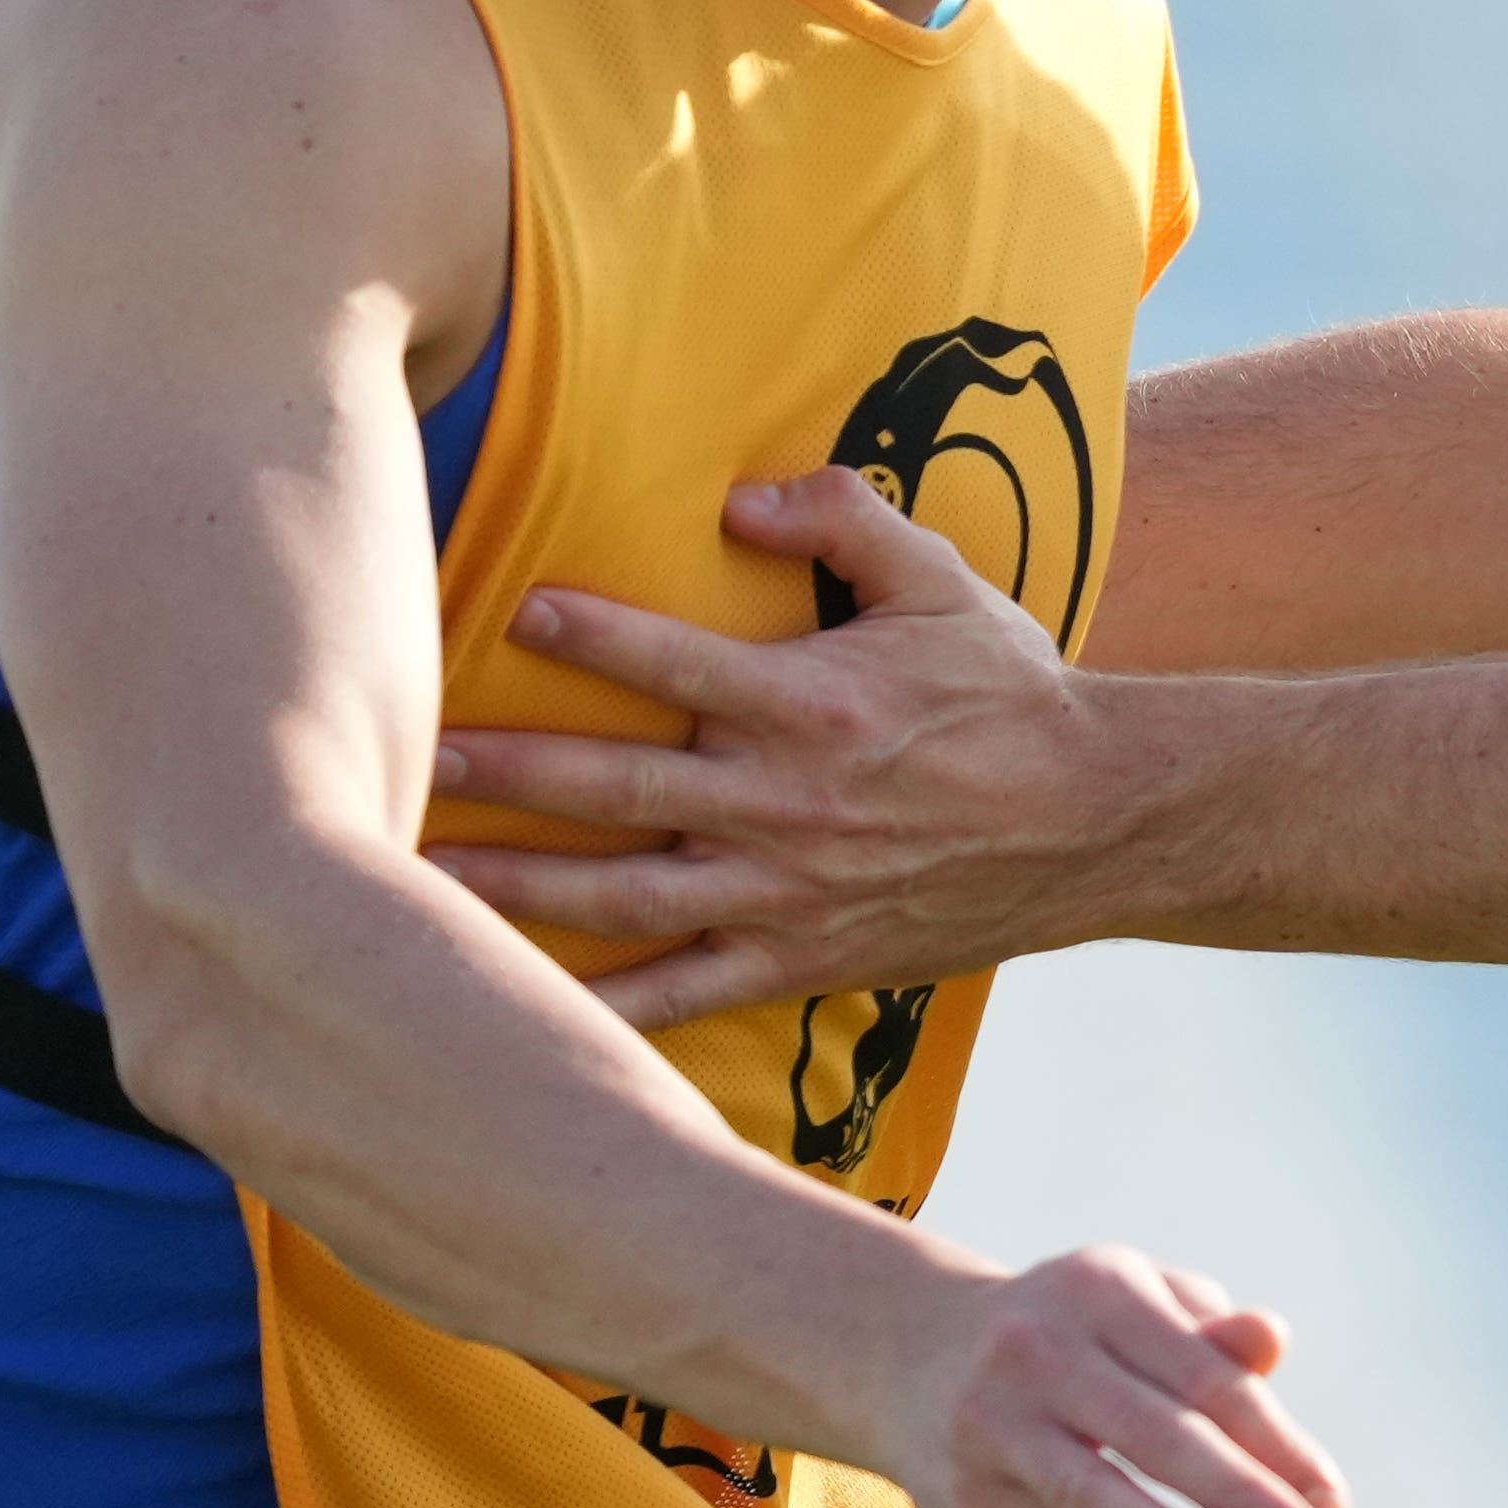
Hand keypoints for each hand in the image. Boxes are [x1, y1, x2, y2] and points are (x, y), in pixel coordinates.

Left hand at [431, 469, 1124, 1025]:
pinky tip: (522, 1011)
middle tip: (410, 758)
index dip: (594, 637)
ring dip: (520, 888)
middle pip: (621, 791)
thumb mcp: (942, 580)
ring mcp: (788, 892)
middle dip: (507, 775)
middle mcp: (790, 804)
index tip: (515, 611)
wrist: (1097, 820)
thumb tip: (737, 497)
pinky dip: (603, 1009)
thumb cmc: (1009, 692)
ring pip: (626, 900)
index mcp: (817, 704)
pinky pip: (684, 994)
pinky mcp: (798, 958)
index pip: (680, 664)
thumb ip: (840, 517)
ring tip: (424, 876)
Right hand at [880, 1243, 1341, 1507]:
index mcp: (1103, 1288)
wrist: (912, 1356)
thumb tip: (1273, 1341)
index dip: (1275, 1443)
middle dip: (1241, 1494)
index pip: (1208, 1376)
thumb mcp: (1136, 1312)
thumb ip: (1208, 1337)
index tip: (1332, 1505)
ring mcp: (994, 1418)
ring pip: (1096, 1488)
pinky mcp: (963, 1486)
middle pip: (1161, 1430)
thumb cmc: (1069, 1338)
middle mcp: (1043, 1347)